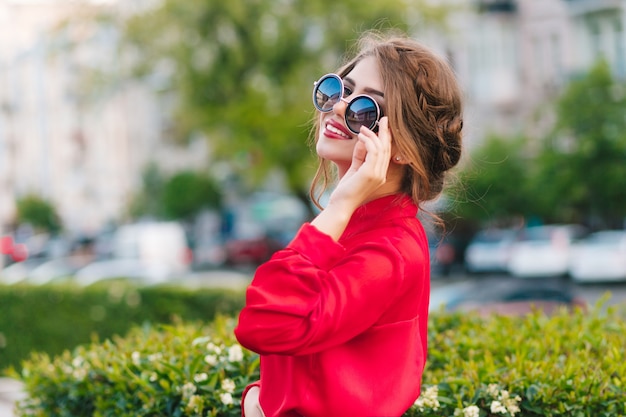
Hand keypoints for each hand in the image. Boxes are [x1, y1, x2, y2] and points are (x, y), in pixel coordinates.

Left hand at [310, 117, 392, 240]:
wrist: (341, 205)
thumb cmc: (346, 189)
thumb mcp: (355, 169)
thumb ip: (360, 156)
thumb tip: (362, 141)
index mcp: (380, 174)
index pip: (387, 153)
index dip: (387, 138)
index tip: (384, 126)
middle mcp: (381, 174)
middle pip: (387, 149)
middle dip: (386, 132)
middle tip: (384, 119)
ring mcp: (377, 174)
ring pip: (381, 148)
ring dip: (373, 135)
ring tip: (364, 128)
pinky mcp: (370, 173)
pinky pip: (373, 151)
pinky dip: (368, 141)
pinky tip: (361, 136)